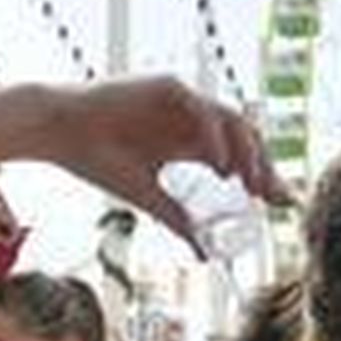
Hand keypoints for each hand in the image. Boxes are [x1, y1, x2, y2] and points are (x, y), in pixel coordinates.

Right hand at [41, 77, 287, 252]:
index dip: (262, 179)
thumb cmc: (97, 161)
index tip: (283, 206)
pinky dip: (215, 137)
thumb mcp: (147, 198)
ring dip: (246, 153)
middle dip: (264, 168)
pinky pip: (201, 109)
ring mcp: (180, 100)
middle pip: (245, 137)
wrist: (58, 132)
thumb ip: (177, 220)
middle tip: (276, 200)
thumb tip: (204, 254)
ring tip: (252, 186)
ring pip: (231, 120)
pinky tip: (221, 166)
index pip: (238, 157)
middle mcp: (191, 119)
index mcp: (189, 141)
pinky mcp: (166, 86)